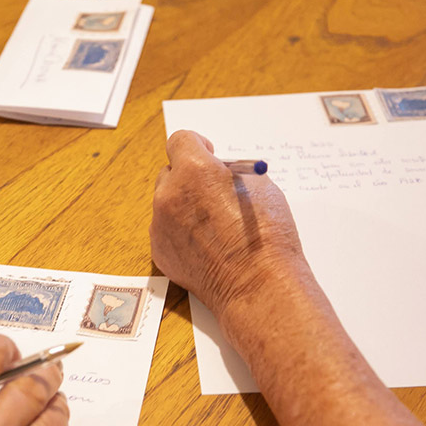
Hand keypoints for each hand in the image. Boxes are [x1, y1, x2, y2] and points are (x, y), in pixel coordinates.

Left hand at [151, 130, 308, 316]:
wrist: (258, 285)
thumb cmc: (266, 236)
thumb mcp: (259, 187)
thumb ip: (230, 173)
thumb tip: (220, 172)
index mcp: (195, 170)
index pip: (181, 140)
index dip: (197, 145)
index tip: (208, 152)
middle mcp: (170, 194)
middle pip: (169, 172)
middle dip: (188, 177)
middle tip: (211, 190)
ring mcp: (161, 225)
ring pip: (166, 203)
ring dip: (183, 205)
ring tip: (212, 224)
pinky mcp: (159, 251)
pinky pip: (165, 231)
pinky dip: (180, 233)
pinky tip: (205, 246)